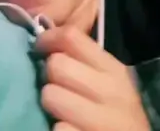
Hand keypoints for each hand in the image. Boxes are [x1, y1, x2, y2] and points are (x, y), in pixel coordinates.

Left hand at [35, 26, 149, 130]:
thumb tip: (53, 41)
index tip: (40, 48)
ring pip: (50, 95)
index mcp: (113, 69)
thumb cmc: (119, 113)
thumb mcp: (113, 82)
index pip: (72, 37)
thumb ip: (88, 62)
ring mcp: (100, 119)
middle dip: (49, 76)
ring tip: (62, 109)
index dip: (48, 38)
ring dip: (50, 104)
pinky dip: (58, 129)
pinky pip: (57, 128)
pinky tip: (70, 129)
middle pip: (56, 64)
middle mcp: (109, 90)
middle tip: (58, 85)